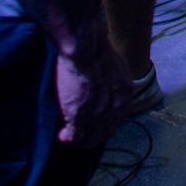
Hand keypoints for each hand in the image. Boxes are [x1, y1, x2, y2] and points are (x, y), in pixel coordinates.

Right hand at [53, 24, 129, 145]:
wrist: (85, 46)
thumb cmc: (96, 50)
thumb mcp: (115, 67)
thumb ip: (113, 83)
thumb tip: (106, 90)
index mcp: (126, 95)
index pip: (115, 120)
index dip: (102, 126)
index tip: (91, 126)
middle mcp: (115, 108)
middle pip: (103, 133)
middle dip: (91, 136)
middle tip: (77, 136)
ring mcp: (97, 114)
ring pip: (89, 138)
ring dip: (78, 140)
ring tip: (67, 135)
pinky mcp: (78, 116)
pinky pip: (73, 136)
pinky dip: (66, 137)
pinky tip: (60, 135)